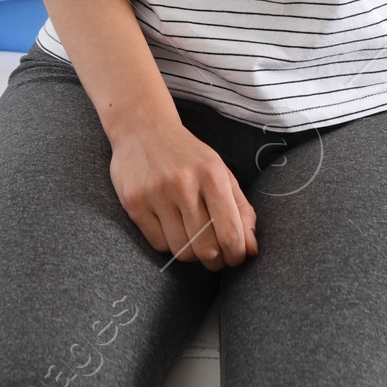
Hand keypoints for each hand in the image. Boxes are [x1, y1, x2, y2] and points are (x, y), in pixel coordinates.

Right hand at [108, 118, 257, 269]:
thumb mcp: (221, 172)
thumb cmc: (188, 156)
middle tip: (214, 254)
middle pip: (207, 249)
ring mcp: (156, 193)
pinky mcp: (134, 202)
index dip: (236, 255)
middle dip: (214, 260)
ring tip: (190, 236)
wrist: (143, 127)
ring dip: (190, 252)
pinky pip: (159, 244)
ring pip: (182, 251)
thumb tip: (252, 249)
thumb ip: (241, 209)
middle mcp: (183, 182)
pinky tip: (169, 226)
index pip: (230, 234)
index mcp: (212, 174)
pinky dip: (168, 243)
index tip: (234, 256)